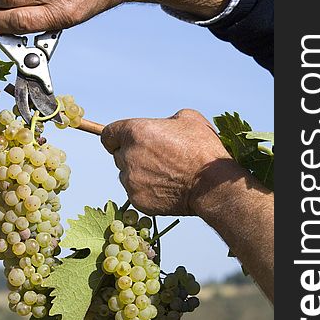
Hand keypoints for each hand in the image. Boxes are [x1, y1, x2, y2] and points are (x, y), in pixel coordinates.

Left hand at [101, 109, 233, 215]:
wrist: (211, 185)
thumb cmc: (202, 149)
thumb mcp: (187, 119)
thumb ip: (165, 121)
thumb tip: (161, 127)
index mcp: (135, 132)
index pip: (108, 135)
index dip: (115, 138)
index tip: (123, 142)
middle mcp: (127, 156)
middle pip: (119, 155)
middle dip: (132, 155)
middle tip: (156, 158)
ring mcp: (130, 180)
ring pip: (126, 175)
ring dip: (139, 174)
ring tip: (165, 174)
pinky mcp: (136, 200)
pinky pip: (135, 192)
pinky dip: (146, 190)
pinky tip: (166, 187)